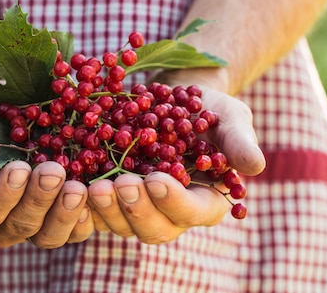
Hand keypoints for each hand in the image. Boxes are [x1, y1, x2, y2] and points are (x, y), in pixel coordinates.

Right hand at [0, 103, 93, 248]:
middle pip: (20, 226)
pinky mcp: (60, 216)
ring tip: (79, 185)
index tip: (18, 168)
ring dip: (66, 213)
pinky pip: (76, 227)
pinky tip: (97, 192)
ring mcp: (32, 225)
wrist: (2, 120)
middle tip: (54, 172)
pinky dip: (88, 214)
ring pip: (50, 235)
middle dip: (38, 200)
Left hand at [87, 86, 264, 242]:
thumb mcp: (229, 118)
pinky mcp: (112, 194)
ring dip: (106, 208)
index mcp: (204, 200)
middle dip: (135, 210)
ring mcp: (138, 205)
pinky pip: (95, 208)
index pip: (192, 213)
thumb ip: (239, 141)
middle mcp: (170, 211)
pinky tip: (71, 184)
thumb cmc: (207, 110)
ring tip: (92, 186)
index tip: (156, 179)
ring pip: (120, 223)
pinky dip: (82, 201)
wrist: (171, 99)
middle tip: (119, 185)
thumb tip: (255, 166)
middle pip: (153, 228)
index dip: (174, 201)